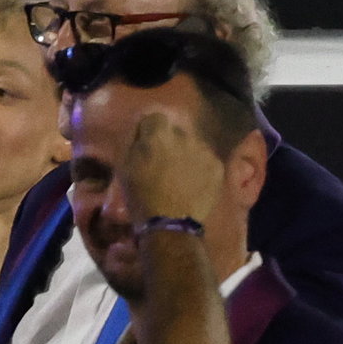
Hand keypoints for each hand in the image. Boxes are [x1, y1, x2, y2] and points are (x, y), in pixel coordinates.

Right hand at [114, 104, 230, 258]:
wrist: (169, 225)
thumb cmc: (140, 197)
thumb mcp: (125, 168)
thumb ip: (134, 143)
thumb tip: (141, 131)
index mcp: (158, 133)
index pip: (154, 118)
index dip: (148, 132)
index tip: (146, 148)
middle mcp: (184, 135)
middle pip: (175, 131)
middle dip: (169, 143)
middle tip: (164, 165)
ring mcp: (203, 149)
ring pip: (193, 145)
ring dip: (187, 155)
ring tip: (180, 178)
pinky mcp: (217, 165)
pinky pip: (207, 160)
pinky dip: (202, 169)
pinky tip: (194, 185)